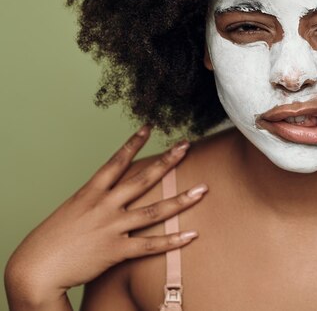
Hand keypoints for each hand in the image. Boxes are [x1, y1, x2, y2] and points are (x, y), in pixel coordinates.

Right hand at [5, 126, 206, 307]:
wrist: (35, 268)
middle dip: (167, 161)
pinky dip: (173, 241)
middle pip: (142, 179)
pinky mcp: (116, 251)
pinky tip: (192, 235)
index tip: (149, 126)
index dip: (133, 143)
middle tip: (187, 146)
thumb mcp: (72, 211)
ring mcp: (112, 227)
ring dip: (181, 200)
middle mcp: (104, 206)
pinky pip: (150, 245)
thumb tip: (110, 194)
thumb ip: (95, 201)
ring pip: (154, 211)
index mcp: (90, 193)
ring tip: (203, 190)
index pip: (116, 161)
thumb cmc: (52, 240)